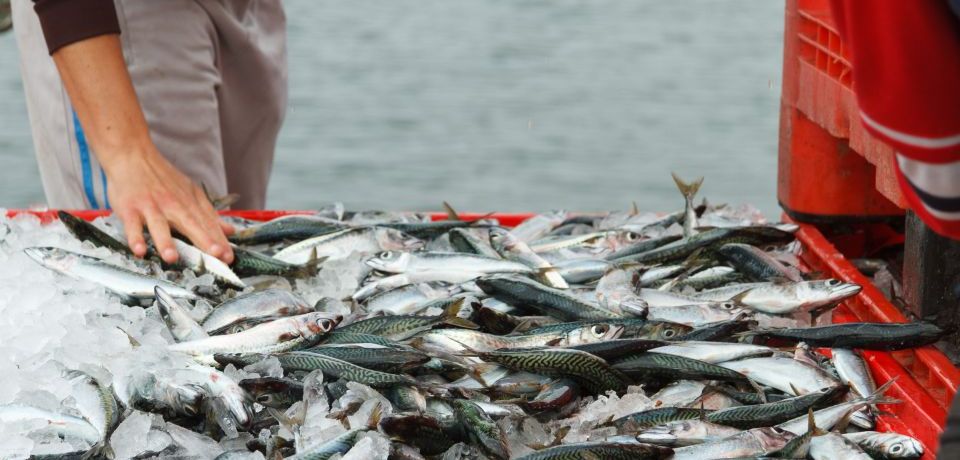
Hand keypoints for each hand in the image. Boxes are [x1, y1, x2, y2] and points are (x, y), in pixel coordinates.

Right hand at [105, 147, 234, 263]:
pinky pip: (132, 226)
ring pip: (159, 226)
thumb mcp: (190, 192)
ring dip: (165, 242)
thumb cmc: (163, 178)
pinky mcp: (130, 209)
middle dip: (205, 240)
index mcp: (189, 203)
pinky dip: (135, 238)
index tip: (229, 257)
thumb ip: (209, 214)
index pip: (208, 224)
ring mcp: (151, 207)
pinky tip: (140, 250)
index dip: (220, 241)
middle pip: (191, 224)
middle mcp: (173, 205)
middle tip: (217, 255)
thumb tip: (230, 231)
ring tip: (172, 258)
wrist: (134, 155)